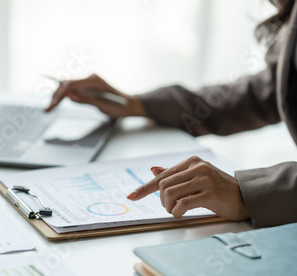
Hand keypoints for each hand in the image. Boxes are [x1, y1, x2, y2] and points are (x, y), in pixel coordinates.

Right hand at [44, 74, 147, 117]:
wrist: (130, 105)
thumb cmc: (120, 107)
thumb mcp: (103, 107)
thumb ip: (86, 100)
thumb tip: (70, 96)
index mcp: (95, 81)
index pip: (71, 85)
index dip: (59, 95)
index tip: (52, 106)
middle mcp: (91, 78)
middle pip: (67, 84)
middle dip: (56, 96)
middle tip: (47, 109)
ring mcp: (90, 81)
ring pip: (68, 86)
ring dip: (58, 96)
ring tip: (50, 108)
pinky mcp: (89, 86)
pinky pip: (73, 88)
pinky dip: (64, 95)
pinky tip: (57, 102)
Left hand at [127, 156, 249, 220]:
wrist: (246, 197)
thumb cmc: (219, 189)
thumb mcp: (196, 178)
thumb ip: (175, 174)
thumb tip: (153, 169)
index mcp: (192, 162)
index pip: (162, 175)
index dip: (144, 187)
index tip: (131, 196)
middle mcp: (197, 167)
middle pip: (163, 185)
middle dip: (161, 200)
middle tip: (169, 207)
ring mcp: (204, 179)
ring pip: (170, 193)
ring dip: (168, 206)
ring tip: (175, 210)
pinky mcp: (210, 193)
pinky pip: (183, 204)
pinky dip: (176, 212)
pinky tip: (179, 214)